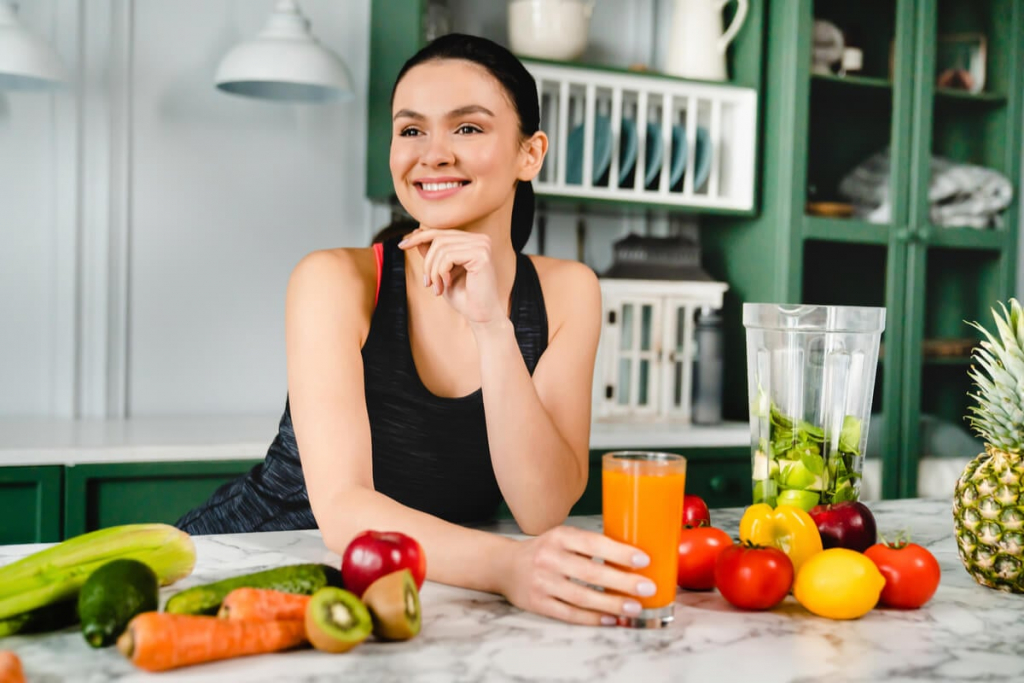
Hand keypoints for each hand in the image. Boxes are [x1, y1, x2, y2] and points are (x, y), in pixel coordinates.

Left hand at [398, 229, 504, 325]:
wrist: (480, 315)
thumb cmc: (463, 297)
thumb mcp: (441, 271)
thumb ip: (433, 253)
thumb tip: (416, 233)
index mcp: (473, 241)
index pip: (440, 232)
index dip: (419, 237)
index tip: (401, 246)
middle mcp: (480, 239)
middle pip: (438, 238)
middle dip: (427, 262)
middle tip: (427, 283)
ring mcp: (482, 245)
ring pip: (441, 247)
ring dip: (433, 270)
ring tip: (436, 288)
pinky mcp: (481, 254)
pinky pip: (448, 256)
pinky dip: (440, 272)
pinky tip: (446, 285)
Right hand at [498, 526, 656, 625]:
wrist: (505, 566)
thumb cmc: (544, 551)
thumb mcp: (562, 537)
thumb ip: (589, 545)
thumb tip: (630, 558)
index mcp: (559, 536)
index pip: (594, 543)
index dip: (619, 552)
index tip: (643, 560)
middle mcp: (549, 558)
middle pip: (591, 572)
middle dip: (623, 582)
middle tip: (647, 588)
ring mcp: (542, 582)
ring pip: (582, 596)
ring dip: (611, 604)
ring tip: (634, 608)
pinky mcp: (538, 603)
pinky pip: (570, 613)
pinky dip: (592, 618)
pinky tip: (610, 619)